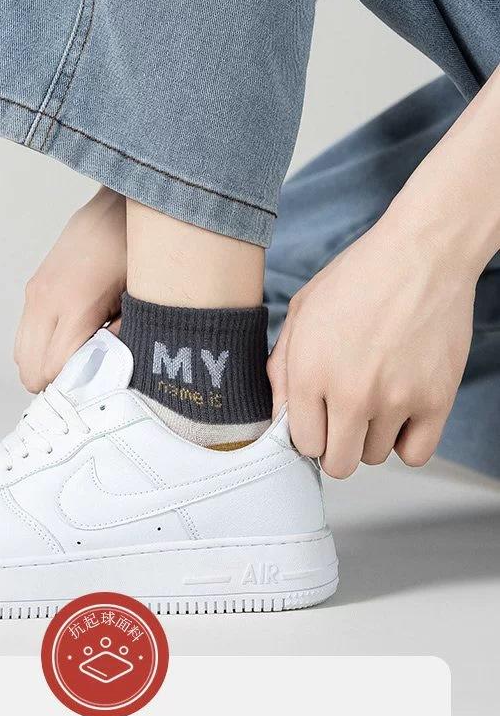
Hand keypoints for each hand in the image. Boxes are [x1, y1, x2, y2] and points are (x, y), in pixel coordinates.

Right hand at [14, 187, 126, 391]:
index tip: (89, 393)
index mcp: (75, 305)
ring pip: (21, 354)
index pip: (53, 368)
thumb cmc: (131, 250)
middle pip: (29, 367)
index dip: (69, 388)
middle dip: (52, 383)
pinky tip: (67, 342)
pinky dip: (38, 348)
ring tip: (76, 363)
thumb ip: (122, 337)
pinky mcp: (32, 289)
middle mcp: (46, 301)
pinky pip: (25, 335)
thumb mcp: (138, 297)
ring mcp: (35, 294)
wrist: (112, 208)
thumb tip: (109, 371)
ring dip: (42, 366)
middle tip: (82, 383)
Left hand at [267, 216, 475, 477]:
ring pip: (376, 457)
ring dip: (373, 437)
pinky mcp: (437, 399)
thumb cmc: (360, 277)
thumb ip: (282, 369)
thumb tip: (279, 418)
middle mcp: (351, 393)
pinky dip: (408, 441)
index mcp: (310, 372)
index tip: (319, 420)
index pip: (303, 444)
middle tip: (344, 419)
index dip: (310, 434)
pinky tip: (402, 414)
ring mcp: (396, 400)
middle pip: (338, 463)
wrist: (423, 252)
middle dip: (337, 446)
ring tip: (377, 398)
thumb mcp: (302, 312)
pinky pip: (416, 453)